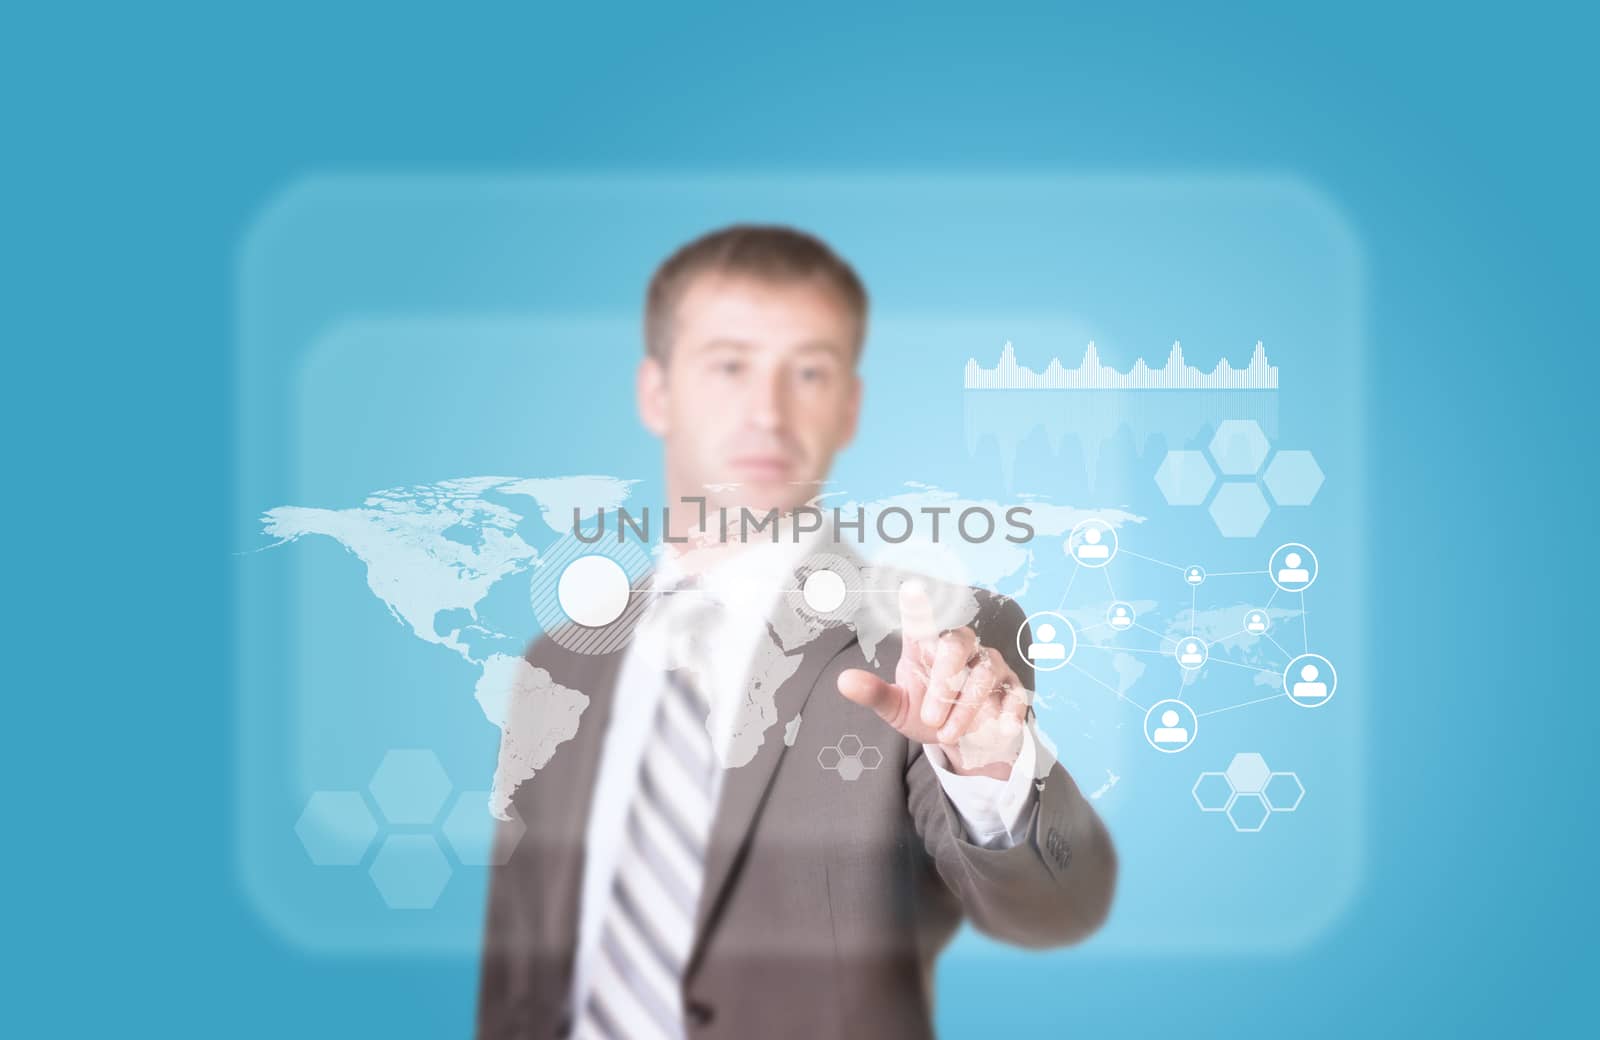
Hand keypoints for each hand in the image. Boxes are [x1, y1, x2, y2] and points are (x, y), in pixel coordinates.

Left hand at [836, 581, 1029, 778]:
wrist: (963, 741)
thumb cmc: (928, 714)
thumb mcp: (898, 708)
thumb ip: (874, 694)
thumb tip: (843, 681)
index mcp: (927, 648)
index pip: (922, 623)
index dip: (918, 607)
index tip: (911, 589)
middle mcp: (960, 649)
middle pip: (956, 645)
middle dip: (944, 683)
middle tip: (930, 719)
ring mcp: (989, 666)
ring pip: (984, 673)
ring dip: (966, 707)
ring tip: (947, 735)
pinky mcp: (1011, 689)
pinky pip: (1014, 693)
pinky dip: (1007, 712)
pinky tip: (998, 730)